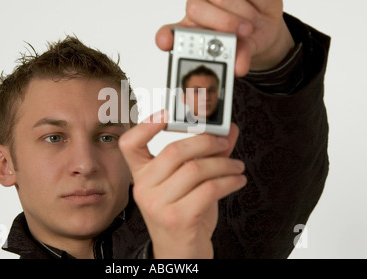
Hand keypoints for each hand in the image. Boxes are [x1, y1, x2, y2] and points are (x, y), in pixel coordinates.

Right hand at [119, 111, 246, 257]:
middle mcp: (144, 188)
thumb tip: (228, 130)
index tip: (166, 114)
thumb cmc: (182, 216)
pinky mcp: (178, 218)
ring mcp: (158, 204)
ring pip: (195, 169)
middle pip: (174, 150)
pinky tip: (236, 180)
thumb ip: (207, 154)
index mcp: (141, 175)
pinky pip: (209, 188)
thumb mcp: (190, 183)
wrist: (180, 252)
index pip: (130, 144)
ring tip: (235, 166)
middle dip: (207, 142)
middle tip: (223, 142)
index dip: (145, 125)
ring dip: (224, 164)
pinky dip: (229, 181)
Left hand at [155, 0, 294, 75]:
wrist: (266, 22)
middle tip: (244, 32)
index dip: (165, 37)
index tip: (165, 43)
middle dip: (224, 23)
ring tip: (254, 23)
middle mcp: (196, 7)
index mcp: (191, 30)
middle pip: (197, 9)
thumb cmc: (245, 38)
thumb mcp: (241, 51)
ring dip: (244, 13)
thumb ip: (238, 57)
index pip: (168, 33)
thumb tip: (240, 67)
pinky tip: (258, 6)